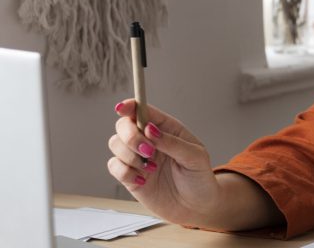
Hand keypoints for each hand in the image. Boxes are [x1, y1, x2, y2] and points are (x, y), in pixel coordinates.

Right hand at [107, 99, 219, 225]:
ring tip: (152, 168)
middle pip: (123, 125)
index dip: (130, 106)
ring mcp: (138, 157)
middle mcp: (149, 140)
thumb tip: (150, 129)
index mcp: (166, 129)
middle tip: (149, 151)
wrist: (196, 207)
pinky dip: (125, 172)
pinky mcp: (130, 176)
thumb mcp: (195, 157)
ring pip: (115, 144)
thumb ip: (172, 142)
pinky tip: (143, 180)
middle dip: (131, 136)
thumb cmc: (199, 178)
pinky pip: (114, 166)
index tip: (122, 108)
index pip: (143, 110)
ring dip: (130, 155)